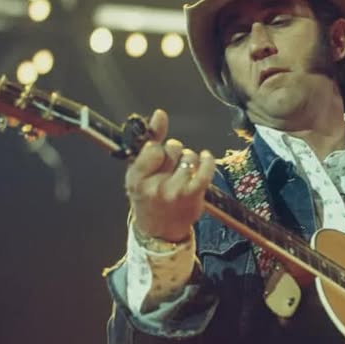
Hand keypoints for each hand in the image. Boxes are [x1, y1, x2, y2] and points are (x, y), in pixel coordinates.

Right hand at [124, 109, 214, 241]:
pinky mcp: (192, 196)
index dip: (159, 148)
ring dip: (190, 159)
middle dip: (175, 152)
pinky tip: (206, 157)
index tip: (158, 156)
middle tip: (171, 167)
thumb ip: (150, 140)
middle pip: (173, 149)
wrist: (159, 230)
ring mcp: (173, 192)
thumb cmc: (149, 195)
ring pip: (189, 157)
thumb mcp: (140, 170)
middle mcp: (153, 186)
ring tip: (184, 171)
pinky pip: (205, 171)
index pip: (154, 148)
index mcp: (136, 178)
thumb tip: (160, 113)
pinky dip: (208, 161)